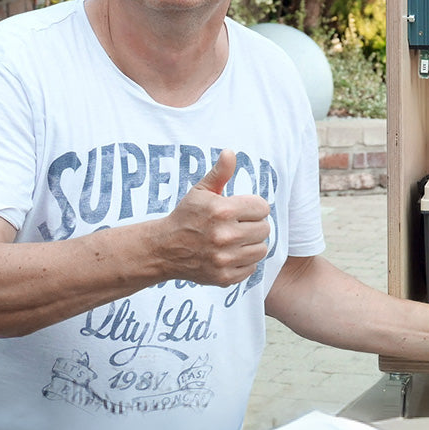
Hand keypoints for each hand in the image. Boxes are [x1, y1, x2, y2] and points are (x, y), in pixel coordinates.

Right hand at [152, 148, 269, 285]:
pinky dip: (244, 262)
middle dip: (253, 225)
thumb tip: (231, 152)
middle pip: (264, 228)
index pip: (263, 208)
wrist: (164, 249)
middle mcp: (225, 235)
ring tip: (235, 239)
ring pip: (261, 249)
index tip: (242, 210)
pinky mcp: (224, 277)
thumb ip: (219, 173)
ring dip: (251, 244)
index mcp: (222, 210)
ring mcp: (224, 258)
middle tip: (238, 225)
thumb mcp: (200, 191)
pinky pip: (252, 268)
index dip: (254, 207)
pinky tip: (230, 254)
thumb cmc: (186, 217)